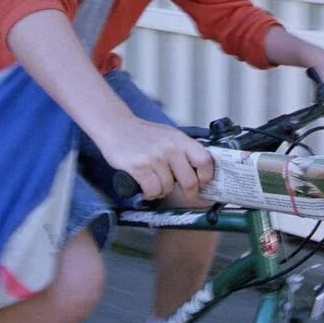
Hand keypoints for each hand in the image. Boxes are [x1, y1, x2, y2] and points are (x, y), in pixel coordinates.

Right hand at [96, 114, 213, 200]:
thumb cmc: (144, 135)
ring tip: (155, 181)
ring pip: (168, 188)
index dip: (207, 176)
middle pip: (189, 181)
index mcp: (180, 139)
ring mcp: (154, 157)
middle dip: (188, 193)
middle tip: (186, 194)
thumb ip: (184, 151)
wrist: (116, 127)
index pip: (204, 160)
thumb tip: (201, 173)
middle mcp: (170, 148)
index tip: (204, 183)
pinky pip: (152, 190)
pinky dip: (149, 193)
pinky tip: (145, 186)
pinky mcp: (139, 167)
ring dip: (162, 190)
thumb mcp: (169, 136)